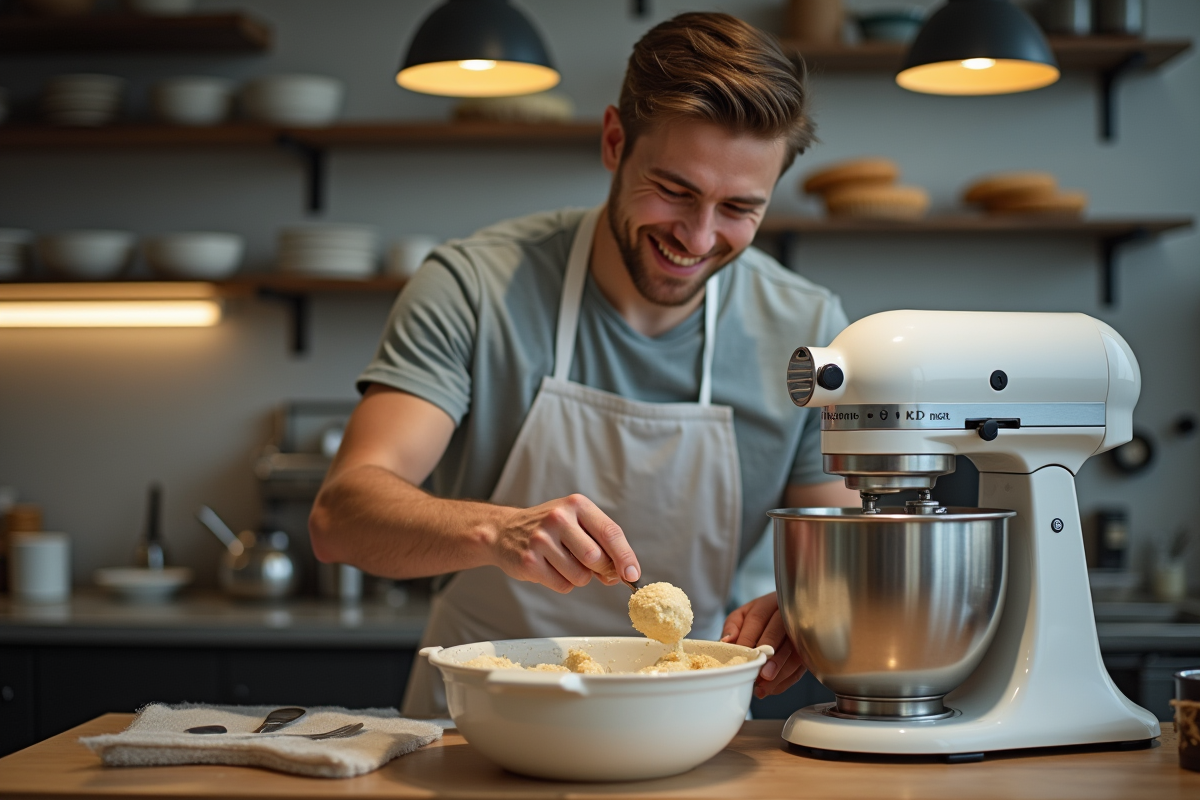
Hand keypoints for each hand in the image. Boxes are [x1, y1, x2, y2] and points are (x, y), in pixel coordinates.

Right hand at [492, 494, 640, 593]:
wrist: (504, 531)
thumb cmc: (551, 529)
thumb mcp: (577, 523)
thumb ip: (602, 544)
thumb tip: (623, 573)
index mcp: (577, 505)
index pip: (610, 533)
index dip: (625, 557)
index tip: (632, 575)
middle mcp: (558, 518)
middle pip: (596, 557)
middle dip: (599, 569)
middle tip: (591, 566)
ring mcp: (541, 539)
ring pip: (580, 576)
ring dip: (578, 577)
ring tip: (563, 562)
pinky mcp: (529, 560)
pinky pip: (561, 585)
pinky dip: (561, 583)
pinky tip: (549, 568)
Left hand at [722, 592, 805, 698]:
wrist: (783, 614)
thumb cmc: (759, 617)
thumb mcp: (742, 616)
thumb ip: (732, 626)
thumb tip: (725, 642)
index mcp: (767, 604)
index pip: (757, 620)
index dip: (749, 639)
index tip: (742, 658)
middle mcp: (786, 614)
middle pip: (779, 633)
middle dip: (771, 656)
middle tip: (762, 675)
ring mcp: (801, 631)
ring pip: (794, 651)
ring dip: (781, 671)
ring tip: (766, 686)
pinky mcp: (808, 648)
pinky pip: (801, 664)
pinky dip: (788, 679)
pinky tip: (774, 688)